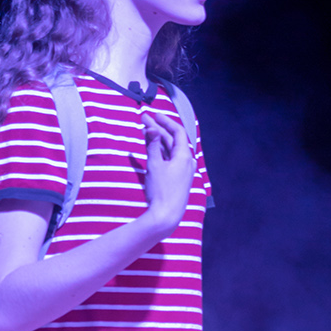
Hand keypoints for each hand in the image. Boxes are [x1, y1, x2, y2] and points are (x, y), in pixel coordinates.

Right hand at [142, 109, 194, 234]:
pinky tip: (151, 148)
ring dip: (158, 140)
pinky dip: (160, 152)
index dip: (165, 121)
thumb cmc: (161, 190)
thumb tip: (151, 127)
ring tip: (145, 131)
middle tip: (144, 120)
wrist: (166, 216)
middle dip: (158, 129)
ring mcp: (182, 171)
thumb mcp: (154, 165)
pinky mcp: (177, 179)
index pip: (177, 132)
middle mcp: (186, 162)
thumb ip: (152, 145)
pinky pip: (169, 160)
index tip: (153, 115)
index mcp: (184, 156)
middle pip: (172, 140)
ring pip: (170, 150)